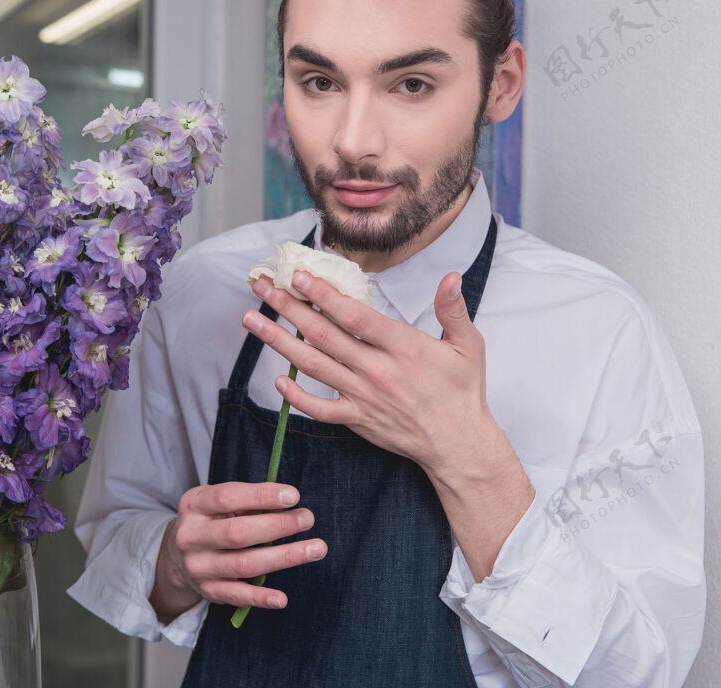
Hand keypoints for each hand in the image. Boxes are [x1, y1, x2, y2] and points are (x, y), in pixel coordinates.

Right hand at [149, 481, 327, 619]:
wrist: (174, 555)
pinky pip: (237, 596)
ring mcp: (199, 567)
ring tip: (316, 548)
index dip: (261, 496)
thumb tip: (288, 501)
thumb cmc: (210, 520)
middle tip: (307, 519)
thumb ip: (247, 500)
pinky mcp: (209, 591)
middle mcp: (191, 536)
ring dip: (284, 557)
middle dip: (278, 526)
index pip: (227, 498)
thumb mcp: (216, 502)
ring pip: (244, 564)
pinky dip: (260, 598)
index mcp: (194, 505)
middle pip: (237, 533)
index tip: (294, 495)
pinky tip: (282, 598)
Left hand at [245, 270, 534, 581]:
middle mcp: (377, 370)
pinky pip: (318, 409)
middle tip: (262, 287)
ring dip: (278, 341)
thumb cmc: (462, 392)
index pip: (354, 316)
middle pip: (323, 334)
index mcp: (403, 346)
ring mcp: (363, 397)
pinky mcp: (357, 420)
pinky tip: (276, 380)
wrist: (459, 445)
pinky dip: (295, 396)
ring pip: (312, 365)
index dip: (324, 295)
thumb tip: (450, 276)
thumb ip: (453, 309)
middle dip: (287, 308)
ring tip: (252, 320)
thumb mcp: (468, 345)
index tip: (300, 276)